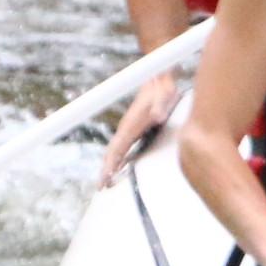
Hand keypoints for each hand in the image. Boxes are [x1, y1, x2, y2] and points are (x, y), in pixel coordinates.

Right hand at [97, 70, 184, 185]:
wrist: (159, 79)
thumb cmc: (163, 90)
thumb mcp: (165, 97)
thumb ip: (161, 107)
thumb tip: (158, 117)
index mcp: (130, 126)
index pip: (116, 149)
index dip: (110, 165)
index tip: (104, 179)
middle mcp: (127, 128)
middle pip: (112, 153)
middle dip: (105, 170)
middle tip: (101, 186)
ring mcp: (130, 128)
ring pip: (116, 150)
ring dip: (110, 166)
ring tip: (106, 182)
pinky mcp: (136, 128)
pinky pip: (123, 147)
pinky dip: (118, 158)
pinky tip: (119, 167)